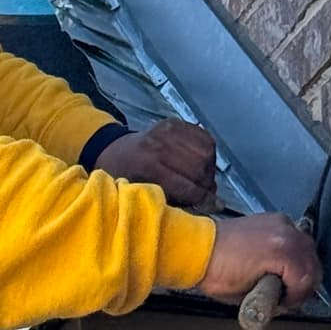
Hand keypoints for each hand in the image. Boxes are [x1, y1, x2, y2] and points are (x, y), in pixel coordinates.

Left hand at [94, 119, 217, 208]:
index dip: (203, 198)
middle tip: (207, 194)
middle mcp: (159, 144)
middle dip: (207, 185)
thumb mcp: (141, 195)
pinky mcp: (175, 122)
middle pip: (199, 168)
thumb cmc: (126, 179)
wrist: (116, 151)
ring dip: (209, 169)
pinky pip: (204, 137)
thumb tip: (211, 206)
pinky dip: (207, 152)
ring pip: (206, 152)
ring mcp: (168, 130)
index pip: (187, 185)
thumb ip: (173, 202)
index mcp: (147, 165)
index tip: (214, 206)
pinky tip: (201, 162)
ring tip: (203, 179)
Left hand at [198, 214, 322, 309]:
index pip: (306, 280)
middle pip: (312, 263)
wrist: (198, 248)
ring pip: (307, 249)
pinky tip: (281, 263)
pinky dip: (293, 251)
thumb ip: (274, 299)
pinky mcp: (272, 220)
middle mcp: (285, 233)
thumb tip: (284, 303)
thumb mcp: (246, 296)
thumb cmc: (215, 270)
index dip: (297, 298)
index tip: (287, 304)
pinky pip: (294, 237)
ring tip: (285, 281)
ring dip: (300, 267)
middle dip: (304, 283)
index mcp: (281, 252)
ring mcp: (279, 223)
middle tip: (289, 296)